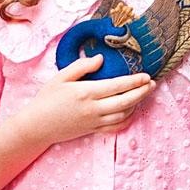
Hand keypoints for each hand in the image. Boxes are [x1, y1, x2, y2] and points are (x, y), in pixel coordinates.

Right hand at [25, 52, 155, 146]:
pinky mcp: (93, 130)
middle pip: (125, 101)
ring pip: (123, 114)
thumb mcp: (61, 77)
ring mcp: (94, 121)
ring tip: (143, 94)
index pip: (117, 86)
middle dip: (141, 92)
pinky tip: (131, 110)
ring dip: (136, 104)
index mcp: (86, 92)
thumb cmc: (47, 98)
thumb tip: (100, 59)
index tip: (146, 75)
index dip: (134, 81)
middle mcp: (93, 108)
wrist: (37, 125)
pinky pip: (116, 127)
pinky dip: (127, 119)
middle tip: (151, 84)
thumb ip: (82, 66)